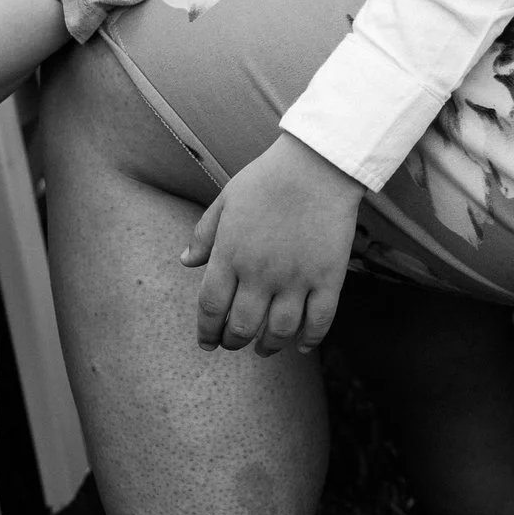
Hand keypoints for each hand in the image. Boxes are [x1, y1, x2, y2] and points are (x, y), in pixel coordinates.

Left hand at [182, 135, 366, 354]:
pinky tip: (302, 346)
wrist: (316, 165)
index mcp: (230, 255)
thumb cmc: (266, 179)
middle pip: (242, 326)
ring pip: (280, 331)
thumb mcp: (225, 201)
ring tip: (264, 349)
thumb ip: (204, 234)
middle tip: (234, 344)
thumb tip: (185, 261)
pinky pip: (319, 320)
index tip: (207, 342)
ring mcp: (296, 278)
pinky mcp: (328, 278)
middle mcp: (260, 273)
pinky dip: (310, 339)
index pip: (211, 308)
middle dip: (234, 342)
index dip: (207, 331)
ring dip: (269, 346)